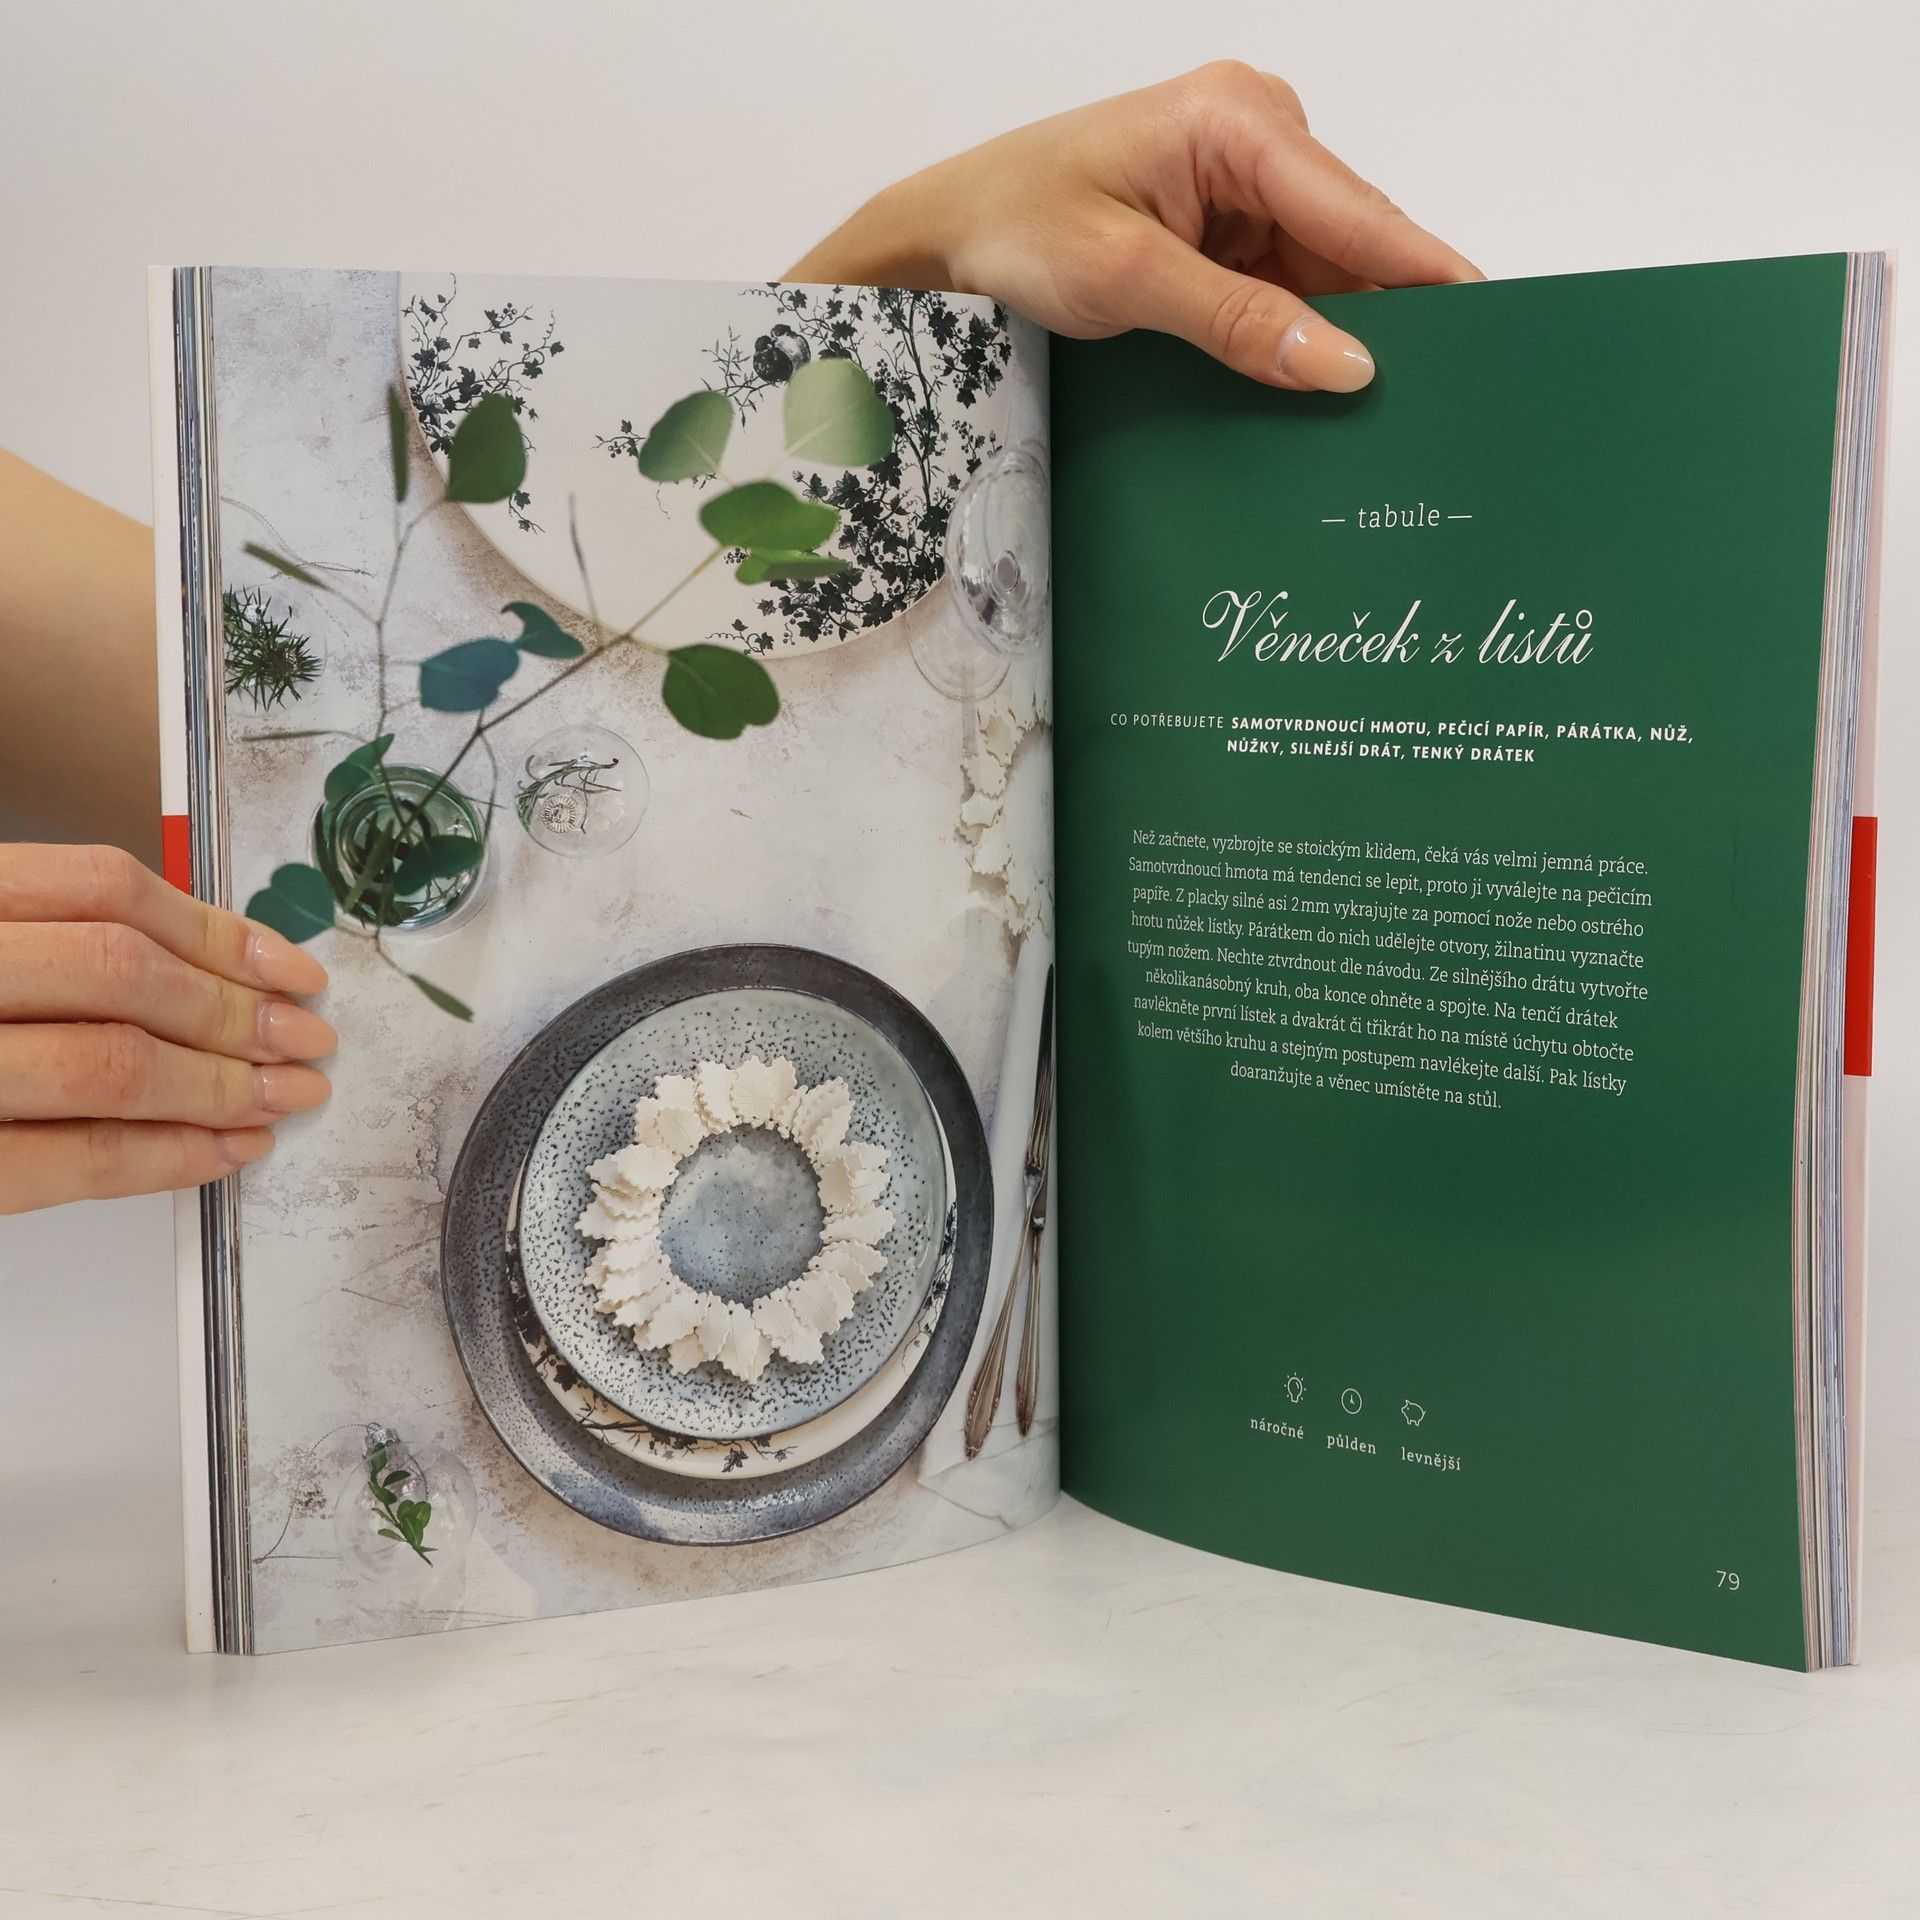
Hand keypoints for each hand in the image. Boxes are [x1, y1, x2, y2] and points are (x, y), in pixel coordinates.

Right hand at [0, 843, 333, 1212]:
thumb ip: (48, 942)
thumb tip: (209, 964)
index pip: (102, 889)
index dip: (217, 928)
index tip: (290, 966)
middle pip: (122, 973)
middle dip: (238, 1011)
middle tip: (309, 1039)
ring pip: (109, 1065)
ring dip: (222, 1085)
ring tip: (287, 1095)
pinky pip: (69, 1161)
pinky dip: (168, 1158)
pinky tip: (228, 1150)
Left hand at [788, 61, 1479, 389]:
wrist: (947, 233)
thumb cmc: (1016, 226)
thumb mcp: (1129, 280)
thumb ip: (1240, 321)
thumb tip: (1345, 365)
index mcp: (1234, 118)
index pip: (1354, 206)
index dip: (1421, 269)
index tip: (1487, 321)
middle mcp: (1252, 132)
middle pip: (1348, 238)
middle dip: (1384, 311)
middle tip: (1433, 394)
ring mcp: (1242, 175)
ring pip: (1321, 267)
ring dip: (1335, 330)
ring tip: (1380, 406)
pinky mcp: (1224, 217)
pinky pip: (1284, 279)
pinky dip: (1295, 329)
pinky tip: (1315, 382)